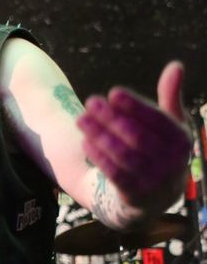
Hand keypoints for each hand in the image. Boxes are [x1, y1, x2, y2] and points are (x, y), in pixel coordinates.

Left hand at [77, 61, 190, 211]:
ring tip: (81, 120)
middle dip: (112, 118)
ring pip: (124, 155)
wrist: (151, 199)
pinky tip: (85, 142)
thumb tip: (176, 65)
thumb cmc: (157, 151)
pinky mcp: (136, 198)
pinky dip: (99, 157)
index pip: (157, 119)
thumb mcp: (167, 126)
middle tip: (91, 101)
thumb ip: (169, 97)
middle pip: (138, 136)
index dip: (135, 105)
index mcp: (182, 141)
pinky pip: (115, 174)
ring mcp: (155, 183)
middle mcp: (173, 163)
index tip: (113, 93)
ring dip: (100, 135)